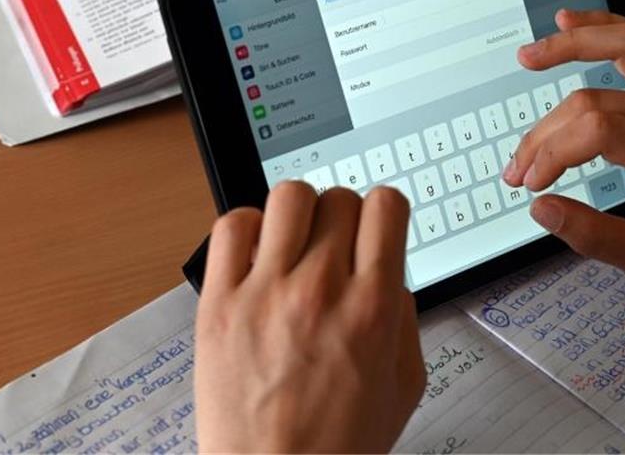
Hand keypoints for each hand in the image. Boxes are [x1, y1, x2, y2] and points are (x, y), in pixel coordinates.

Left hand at [196, 182, 424, 452]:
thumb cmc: (336, 446)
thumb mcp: (404, 384)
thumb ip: (404, 317)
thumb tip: (388, 269)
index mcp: (373, 309)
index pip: (385, 205)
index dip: (383, 211)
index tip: (375, 226)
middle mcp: (322, 291)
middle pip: (339, 197)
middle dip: (343, 217)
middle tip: (334, 247)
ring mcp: (267, 292)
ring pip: (289, 196)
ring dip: (298, 213)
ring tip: (293, 244)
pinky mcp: (220, 303)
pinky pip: (232, 226)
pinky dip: (246, 228)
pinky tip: (256, 254)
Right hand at [503, 9, 624, 281]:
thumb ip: (599, 239)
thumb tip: (542, 209)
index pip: (599, 131)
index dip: (553, 152)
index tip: (532, 183)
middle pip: (591, 102)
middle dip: (543, 136)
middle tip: (519, 171)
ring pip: (614, 49)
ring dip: (565, 49)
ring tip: (525, 60)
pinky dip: (597, 24)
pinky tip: (564, 19)